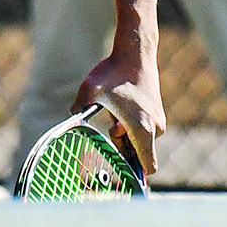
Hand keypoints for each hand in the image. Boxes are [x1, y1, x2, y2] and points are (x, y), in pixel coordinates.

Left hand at [72, 53, 166, 174]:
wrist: (134, 54)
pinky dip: (130, 125)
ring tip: (116, 111)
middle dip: (121, 145)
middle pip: (137, 154)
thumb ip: (78, 107)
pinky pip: (141, 129)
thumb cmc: (112, 73)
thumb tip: (69, 120)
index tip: (119, 167)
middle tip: (110, 124)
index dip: (135, 172)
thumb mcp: (90, 90)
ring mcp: (158, 120)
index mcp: (142, 129)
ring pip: (138, 140)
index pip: (148, 167)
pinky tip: (122, 106)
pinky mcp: (156, 113)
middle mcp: (155, 128)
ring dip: (124, 133)